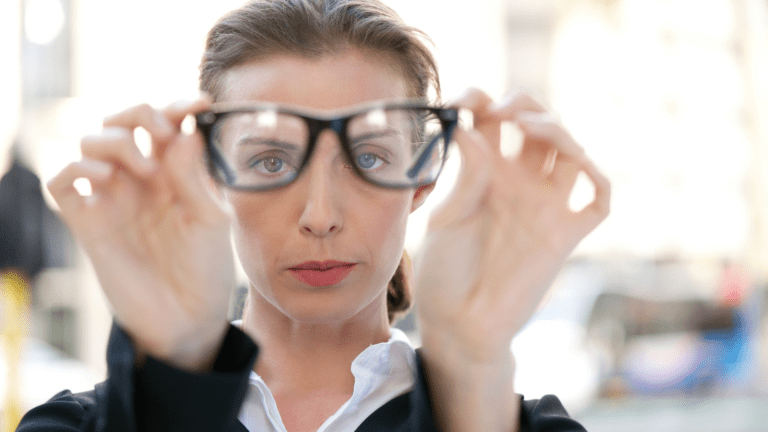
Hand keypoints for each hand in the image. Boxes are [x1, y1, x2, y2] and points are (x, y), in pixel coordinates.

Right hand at [47, 100, 234, 370]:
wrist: (187, 318)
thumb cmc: (206, 268)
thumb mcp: (211, 220)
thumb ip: (195, 177)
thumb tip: (184, 132)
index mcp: (176, 172)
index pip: (167, 122)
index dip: (178, 105)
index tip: (199, 104)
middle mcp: (141, 178)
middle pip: (122, 120)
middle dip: (138, 113)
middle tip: (161, 133)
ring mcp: (112, 197)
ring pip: (90, 141)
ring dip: (116, 142)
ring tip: (147, 171)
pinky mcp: (87, 222)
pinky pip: (61, 180)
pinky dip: (75, 167)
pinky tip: (105, 179)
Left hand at [415, 89, 609, 361]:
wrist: (461, 324)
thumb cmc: (445, 273)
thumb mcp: (447, 219)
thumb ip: (465, 177)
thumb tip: (469, 130)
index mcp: (483, 174)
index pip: (491, 121)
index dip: (481, 101)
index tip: (464, 100)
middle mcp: (517, 183)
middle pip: (536, 126)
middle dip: (524, 105)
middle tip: (504, 109)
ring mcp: (544, 206)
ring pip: (569, 152)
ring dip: (558, 130)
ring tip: (531, 124)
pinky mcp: (564, 235)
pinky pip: (596, 200)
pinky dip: (597, 178)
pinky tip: (578, 164)